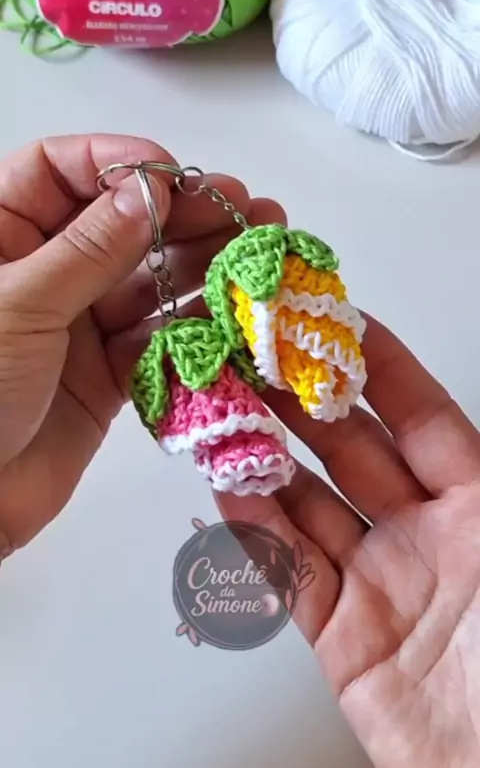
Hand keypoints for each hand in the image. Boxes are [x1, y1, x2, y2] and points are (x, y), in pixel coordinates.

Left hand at [0, 134, 283, 553]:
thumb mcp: (21, 305)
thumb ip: (90, 249)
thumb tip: (151, 189)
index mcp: (0, 237)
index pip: (56, 171)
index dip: (115, 162)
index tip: (173, 176)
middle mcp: (42, 273)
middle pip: (116, 223)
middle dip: (180, 213)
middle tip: (245, 210)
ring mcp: (76, 325)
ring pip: (146, 282)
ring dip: (200, 265)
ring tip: (257, 251)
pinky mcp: (105, 376)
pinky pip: (156, 342)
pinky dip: (194, 329)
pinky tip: (234, 314)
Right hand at [218, 316, 479, 766]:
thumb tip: (434, 413)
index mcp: (479, 503)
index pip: (422, 415)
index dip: (380, 367)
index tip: (338, 322)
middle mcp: (425, 533)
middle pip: (352, 450)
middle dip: (304, 402)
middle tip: (259, 358)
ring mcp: (380, 582)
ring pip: (310, 504)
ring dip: (267, 457)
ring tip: (226, 410)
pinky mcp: (343, 637)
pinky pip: (292, 573)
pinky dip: (257, 531)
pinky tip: (229, 487)